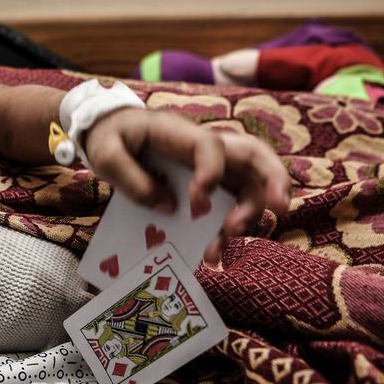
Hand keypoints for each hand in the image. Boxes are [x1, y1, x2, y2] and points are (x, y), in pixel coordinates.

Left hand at [83, 108, 290, 263]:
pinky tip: (211, 253)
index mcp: (180, 133)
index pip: (211, 145)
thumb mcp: (106, 153)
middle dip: (273, 181)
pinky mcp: (209, 186)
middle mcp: (206, 148)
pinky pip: (229, 206)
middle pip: (255, 155)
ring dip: (247, 217)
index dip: (212, 171)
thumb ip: (131, 178)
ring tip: (222, 245)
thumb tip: (169, 207)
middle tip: (278, 210)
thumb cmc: (110, 136)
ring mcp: (212, 167)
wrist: (109, 130)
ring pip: (248, 187)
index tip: (198, 199)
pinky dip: (225, 231)